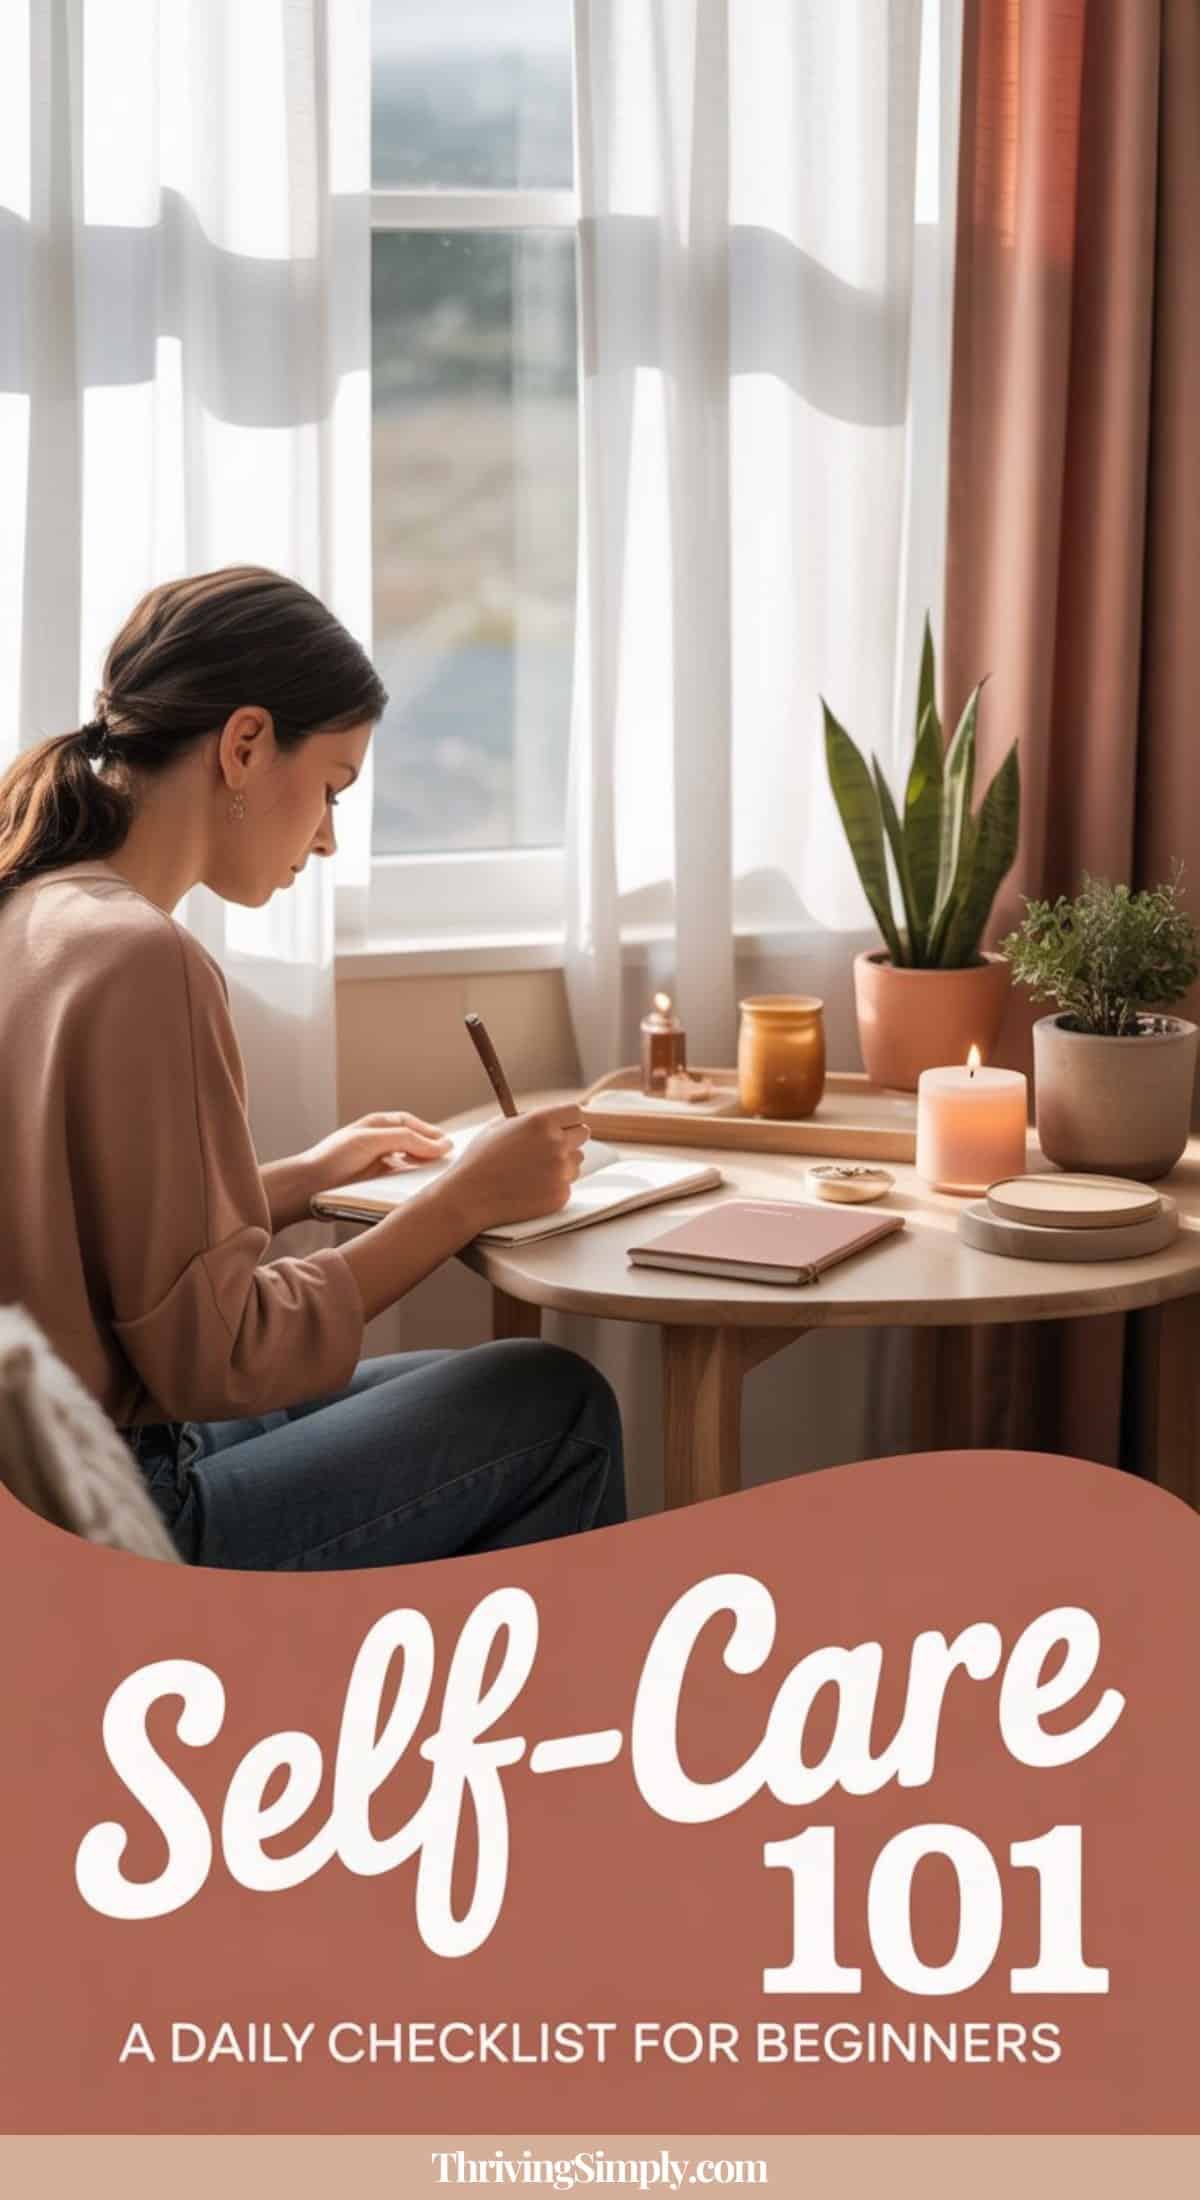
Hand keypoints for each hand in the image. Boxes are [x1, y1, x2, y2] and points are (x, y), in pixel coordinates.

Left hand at [304, 1111, 452, 1194]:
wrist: (306, 1188)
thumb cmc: (333, 1159)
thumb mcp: (372, 1140)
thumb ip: (407, 1139)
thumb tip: (441, 1145)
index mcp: (376, 1125)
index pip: (411, 1124)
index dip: (431, 1132)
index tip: (451, 1145)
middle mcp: (378, 1142)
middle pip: (412, 1142)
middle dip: (431, 1150)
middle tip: (451, 1162)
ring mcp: (376, 1163)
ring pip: (408, 1162)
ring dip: (423, 1167)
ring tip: (439, 1176)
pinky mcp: (373, 1183)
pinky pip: (399, 1180)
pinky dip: (411, 1182)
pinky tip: (419, 1189)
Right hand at [443, 1104, 588, 1233]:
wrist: (470, 1196)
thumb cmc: (480, 1159)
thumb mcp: (499, 1126)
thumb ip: (528, 1117)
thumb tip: (549, 1115)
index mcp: (541, 1122)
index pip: (576, 1113)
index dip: (568, 1120)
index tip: (562, 1126)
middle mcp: (556, 1143)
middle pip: (583, 1134)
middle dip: (570, 1138)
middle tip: (550, 1147)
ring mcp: (561, 1171)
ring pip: (577, 1160)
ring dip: (564, 1163)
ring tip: (535, 1170)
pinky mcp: (561, 1194)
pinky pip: (568, 1184)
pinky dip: (555, 1185)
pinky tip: (532, 1187)